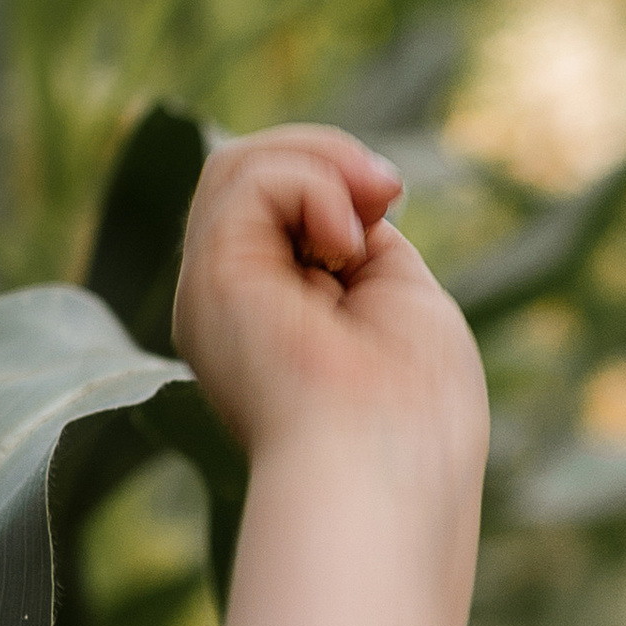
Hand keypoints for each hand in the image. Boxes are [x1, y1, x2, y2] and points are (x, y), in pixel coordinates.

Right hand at [173, 124, 486, 491]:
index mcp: (274, 315)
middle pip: (247, 176)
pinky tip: (344, 243)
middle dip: (323, 156)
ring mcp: (214, 292)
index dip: (335, 180)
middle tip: (386, 188)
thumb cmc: (416, 410)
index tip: (391, 196)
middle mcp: (231, 303)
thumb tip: (347, 187)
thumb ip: (364, 243)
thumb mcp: (401, 299)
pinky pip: (244, 180)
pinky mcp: (209, 279)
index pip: (279, 205)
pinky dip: (310, 186)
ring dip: (317, 162)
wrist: (389, 470)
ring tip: (368, 206)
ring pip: (236, 168)